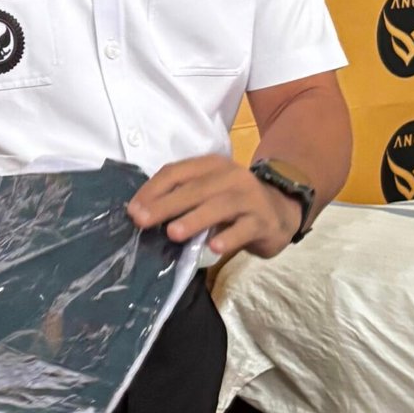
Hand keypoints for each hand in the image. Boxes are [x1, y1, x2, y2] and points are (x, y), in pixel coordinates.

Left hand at [127, 155, 301, 263]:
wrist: (281, 210)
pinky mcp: (263, 221)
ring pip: (219, 206)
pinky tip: (214, 247)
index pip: (176, 172)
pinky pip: (244, 229)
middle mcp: (231, 176)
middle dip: (165, 205)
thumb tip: (142, 213)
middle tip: (142, 221)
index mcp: (211, 165)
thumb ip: (181, 197)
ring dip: (194, 219)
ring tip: (172, 233)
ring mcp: (249, 198)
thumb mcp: (207, 192)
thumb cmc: (233, 202)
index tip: (132, 210)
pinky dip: (228, 237)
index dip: (152, 190)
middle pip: (194, 189)